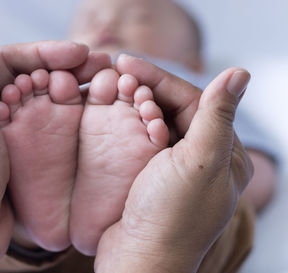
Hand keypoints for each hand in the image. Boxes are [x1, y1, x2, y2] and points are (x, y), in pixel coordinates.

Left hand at [0, 21, 108, 272]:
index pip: (12, 60)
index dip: (46, 53)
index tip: (77, 53)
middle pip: (34, 78)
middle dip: (68, 69)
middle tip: (102, 66)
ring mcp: (12, 134)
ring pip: (46, 102)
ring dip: (75, 90)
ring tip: (105, 85)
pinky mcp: (26, 156)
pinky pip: (53, 130)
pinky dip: (73, 119)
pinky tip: (93, 113)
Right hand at [94, 55, 252, 272]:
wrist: (138, 261)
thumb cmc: (170, 218)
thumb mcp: (198, 162)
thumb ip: (216, 116)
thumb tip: (240, 72)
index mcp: (224, 153)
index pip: (194, 101)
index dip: (161, 78)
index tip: (129, 62)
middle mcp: (203, 159)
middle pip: (176, 108)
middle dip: (146, 87)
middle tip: (117, 70)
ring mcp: (176, 168)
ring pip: (158, 122)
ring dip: (135, 103)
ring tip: (111, 86)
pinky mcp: (153, 176)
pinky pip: (142, 140)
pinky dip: (127, 123)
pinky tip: (112, 112)